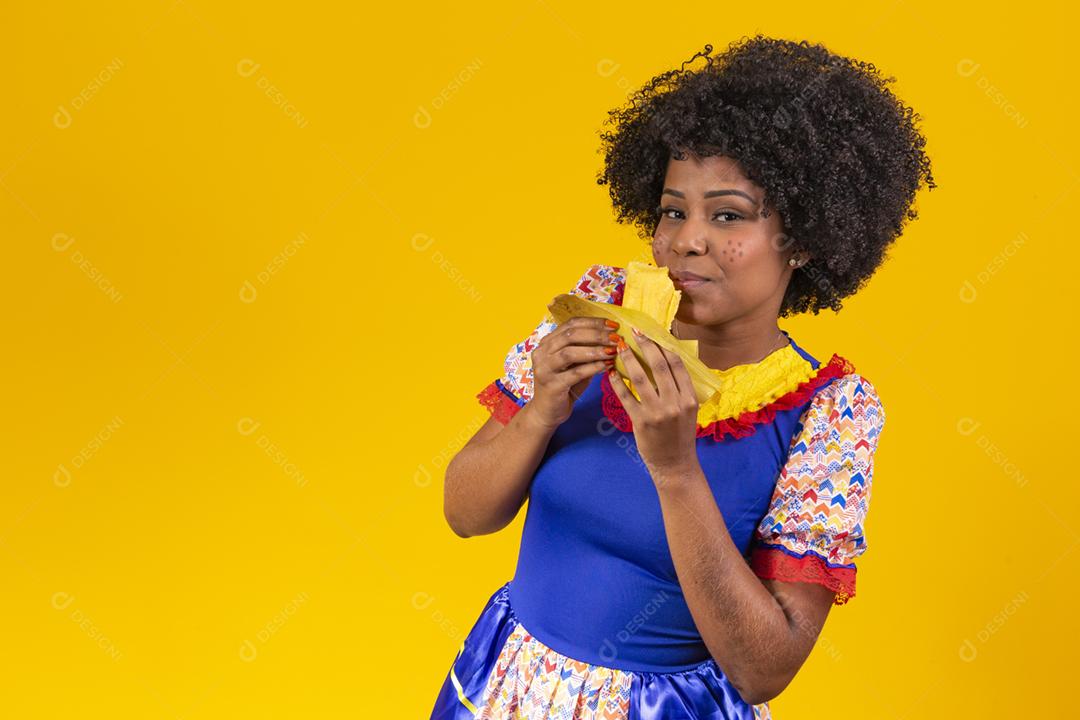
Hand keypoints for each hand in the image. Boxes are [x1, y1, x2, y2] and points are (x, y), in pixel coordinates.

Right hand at [528, 313, 618, 430]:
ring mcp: (544, 369)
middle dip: (596, 334)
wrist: (547, 412)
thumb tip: (612, 338)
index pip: (570, 324)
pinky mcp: (551, 385)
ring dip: (595, 350)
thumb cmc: (564, 385)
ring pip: (570, 352)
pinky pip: (575, 373)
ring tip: (613, 351)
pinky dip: (593, 368)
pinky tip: (607, 366)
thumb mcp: (575, 364)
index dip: (593, 322)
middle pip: (570, 335)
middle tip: (616, 337)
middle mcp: (542, 352)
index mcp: (547, 342)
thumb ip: (587, 350)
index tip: (613, 325)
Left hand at [606, 326, 700, 478]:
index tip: (653, 332)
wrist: (675, 464)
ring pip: (639, 378)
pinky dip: (617, 382)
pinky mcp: (641, 422)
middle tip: (633, 332)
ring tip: (619, 347)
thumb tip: (668, 358)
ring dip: (627, 359)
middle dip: (645, 345)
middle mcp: (675, 403)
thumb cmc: (680, 434)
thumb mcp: (688, 409)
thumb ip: (681, 387)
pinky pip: (626, 396)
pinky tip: (610, 372)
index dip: (664, 345)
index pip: (677, 363)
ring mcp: (657, 413)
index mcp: (690, 397)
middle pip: (658, 365)